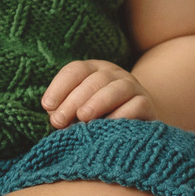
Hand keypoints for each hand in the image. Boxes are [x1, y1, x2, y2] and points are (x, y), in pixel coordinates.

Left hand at [41, 59, 155, 127]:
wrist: (137, 120)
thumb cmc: (98, 116)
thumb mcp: (78, 110)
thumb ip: (65, 111)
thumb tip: (55, 116)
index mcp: (93, 70)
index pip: (76, 70)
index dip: (59, 86)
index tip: (47, 106)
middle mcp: (114, 74)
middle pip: (95, 80)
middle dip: (74, 99)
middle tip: (59, 120)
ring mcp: (133, 87)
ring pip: (117, 88)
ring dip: (98, 102)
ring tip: (82, 118)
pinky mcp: (147, 105)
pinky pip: (137, 105)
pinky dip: (122, 114)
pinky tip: (108, 125)